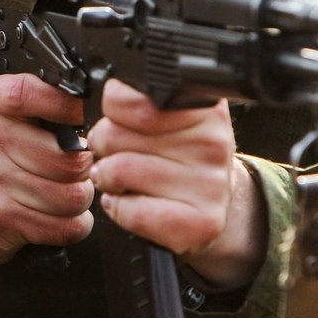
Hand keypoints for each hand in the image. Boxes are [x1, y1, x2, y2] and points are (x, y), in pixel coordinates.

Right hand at [0, 74, 94, 272]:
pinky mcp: (0, 218)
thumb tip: (94, 111)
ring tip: (67, 193)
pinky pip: (65, 227)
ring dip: (80, 199)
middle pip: (71, 159)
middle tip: (76, 169)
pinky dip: (74, 225)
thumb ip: (42, 104)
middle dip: (85, 169)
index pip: (45, 96)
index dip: (73, 111)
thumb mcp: (3, 115)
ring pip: (73, 197)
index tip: (81, 121)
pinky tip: (59, 217)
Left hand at [86, 79, 266, 287]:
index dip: (112, 112)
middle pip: (115, 134)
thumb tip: (106, 94)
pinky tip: (130, 203)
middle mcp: (212, 141)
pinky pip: (132, 212)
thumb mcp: (166, 117)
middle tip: (116, 153)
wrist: (210, 206)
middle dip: (104, 145)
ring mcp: (210, 184)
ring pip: (120, 170)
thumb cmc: (178, 157)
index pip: (128, 98)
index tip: (118, 120)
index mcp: (202, 106)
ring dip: (107, 178)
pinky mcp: (201, 224)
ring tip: (120, 179)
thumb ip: (137, 98)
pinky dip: (119, 209)